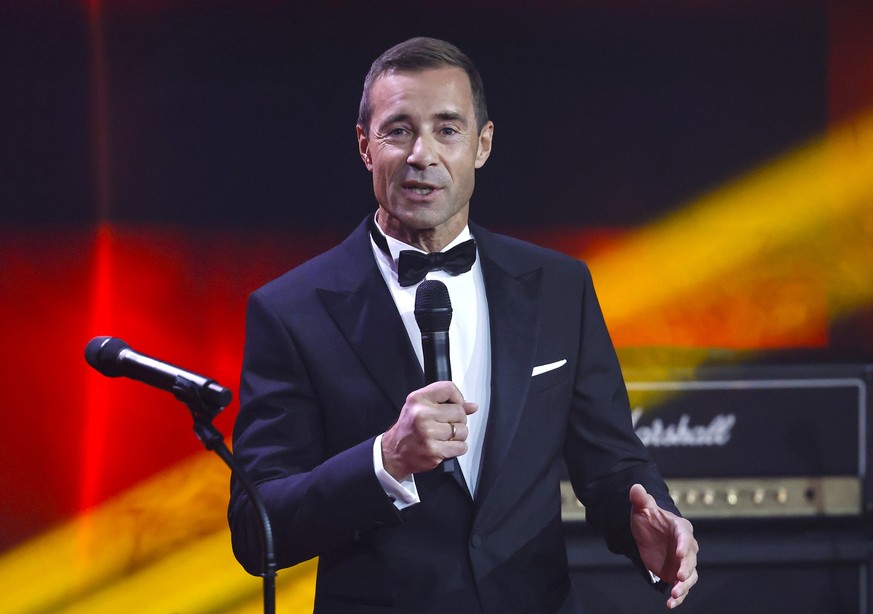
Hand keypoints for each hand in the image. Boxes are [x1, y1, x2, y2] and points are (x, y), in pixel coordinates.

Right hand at [381, 381, 477, 479]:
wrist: (393, 452)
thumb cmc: (408, 429)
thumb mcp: (421, 407)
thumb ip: (446, 403)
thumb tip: (472, 406)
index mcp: (418, 399)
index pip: (448, 388)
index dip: (458, 397)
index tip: (456, 404)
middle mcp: (422, 415)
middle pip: (460, 412)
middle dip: (457, 420)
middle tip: (445, 425)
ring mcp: (428, 434)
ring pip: (463, 430)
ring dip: (458, 435)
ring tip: (444, 436)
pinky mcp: (433, 451)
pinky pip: (461, 447)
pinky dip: (457, 448)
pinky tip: (445, 446)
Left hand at [629, 484, 698, 608]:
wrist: (647, 535)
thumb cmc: (648, 519)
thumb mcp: (641, 509)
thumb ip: (640, 499)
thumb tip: (635, 487)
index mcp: (680, 528)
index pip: (685, 535)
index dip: (683, 543)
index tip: (679, 552)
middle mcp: (686, 547)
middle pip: (691, 558)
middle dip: (687, 568)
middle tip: (679, 576)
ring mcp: (683, 562)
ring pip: (690, 576)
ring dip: (684, 586)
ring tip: (675, 594)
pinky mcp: (677, 575)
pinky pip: (682, 587)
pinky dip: (678, 597)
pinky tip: (670, 604)